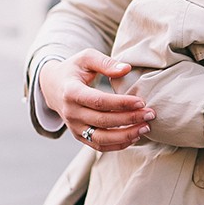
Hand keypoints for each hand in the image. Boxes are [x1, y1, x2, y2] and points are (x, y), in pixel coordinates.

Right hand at [39, 50, 154, 150]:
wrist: (53, 87)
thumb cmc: (74, 69)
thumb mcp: (86, 58)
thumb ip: (105, 62)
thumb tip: (126, 69)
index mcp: (71, 92)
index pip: (98, 101)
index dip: (121, 103)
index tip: (141, 102)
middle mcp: (71, 112)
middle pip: (103, 121)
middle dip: (129, 119)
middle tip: (150, 114)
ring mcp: (74, 127)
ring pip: (101, 138)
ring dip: (125, 136)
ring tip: (145, 128)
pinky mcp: (79, 136)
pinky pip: (98, 145)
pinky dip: (117, 145)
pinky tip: (134, 137)